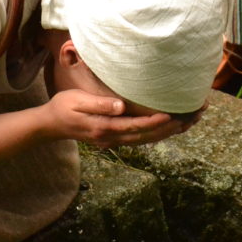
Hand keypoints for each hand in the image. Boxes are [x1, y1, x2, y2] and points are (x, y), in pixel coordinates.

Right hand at [42, 90, 186, 148]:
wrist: (51, 125)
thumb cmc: (63, 108)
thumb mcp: (77, 101)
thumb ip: (99, 104)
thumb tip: (121, 106)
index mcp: (104, 127)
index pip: (136, 126)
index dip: (155, 121)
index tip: (172, 114)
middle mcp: (112, 137)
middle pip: (147, 136)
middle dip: (170, 127)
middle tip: (191, 117)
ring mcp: (113, 140)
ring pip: (146, 140)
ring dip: (167, 132)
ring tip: (188, 122)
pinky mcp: (114, 138)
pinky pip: (140, 138)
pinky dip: (156, 134)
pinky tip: (169, 127)